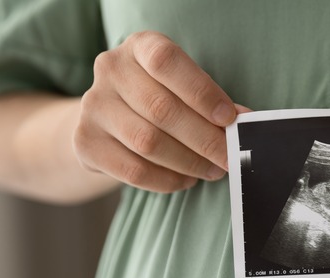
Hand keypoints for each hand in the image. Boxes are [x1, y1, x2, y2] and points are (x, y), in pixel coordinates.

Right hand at [74, 31, 249, 191]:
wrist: (108, 121)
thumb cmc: (160, 98)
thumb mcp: (183, 88)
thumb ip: (210, 101)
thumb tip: (243, 120)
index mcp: (139, 46)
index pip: (167, 61)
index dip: (201, 91)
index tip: (231, 118)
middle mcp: (110, 69)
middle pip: (161, 109)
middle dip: (205, 139)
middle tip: (229, 157)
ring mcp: (93, 105)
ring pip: (147, 142)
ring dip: (189, 162)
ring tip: (212, 170)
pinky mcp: (85, 142)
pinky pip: (133, 170)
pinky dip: (167, 180)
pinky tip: (186, 180)